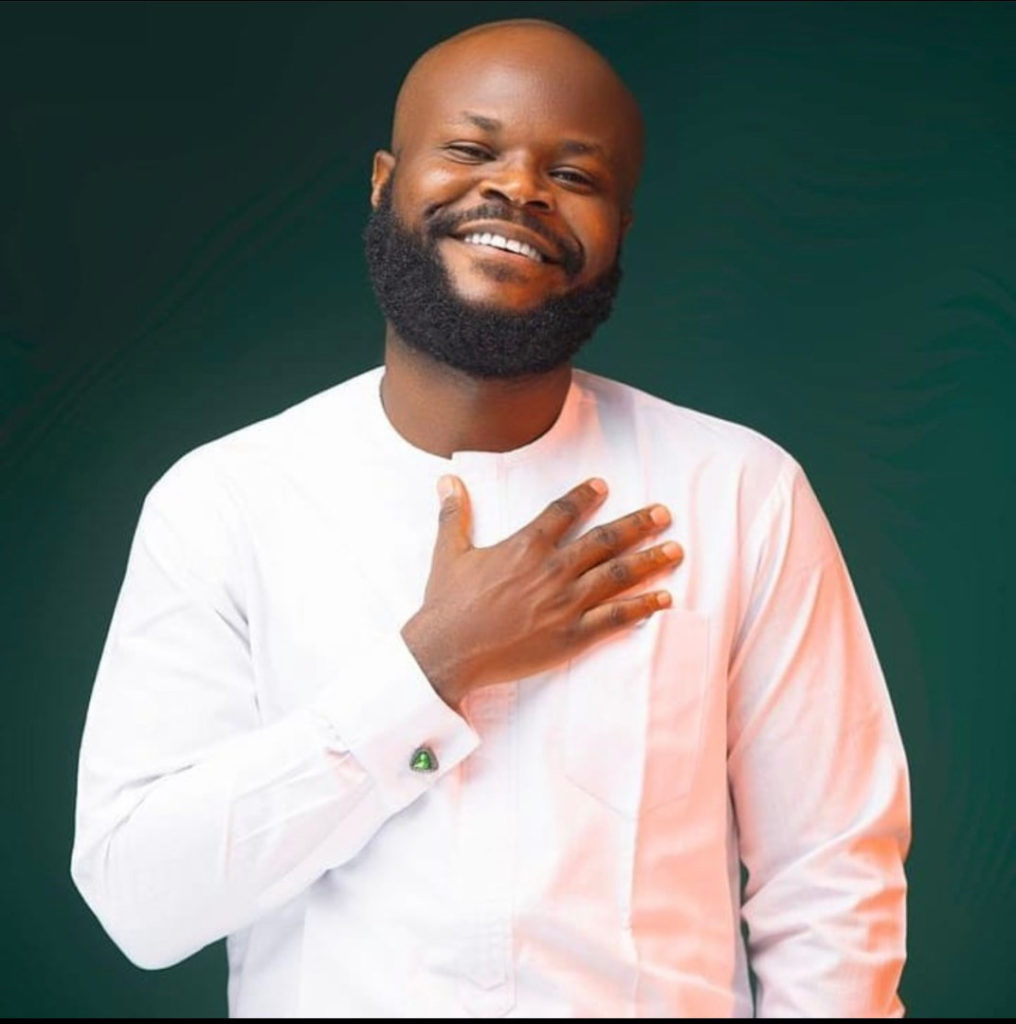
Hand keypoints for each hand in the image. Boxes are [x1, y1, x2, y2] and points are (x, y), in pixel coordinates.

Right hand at [400, 476, 682, 707]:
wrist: (447, 651)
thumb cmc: (447, 605)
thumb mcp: (448, 554)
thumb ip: (454, 515)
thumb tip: (447, 480)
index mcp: (524, 547)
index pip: (562, 512)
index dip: (584, 496)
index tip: (603, 485)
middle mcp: (551, 570)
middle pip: (604, 540)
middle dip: (637, 524)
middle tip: (664, 512)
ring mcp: (565, 603)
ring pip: (617, 575)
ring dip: (649, 560)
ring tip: (676, 548)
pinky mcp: (571, 635)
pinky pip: (614, 618)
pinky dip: (642, 607)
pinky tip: (664, 598)